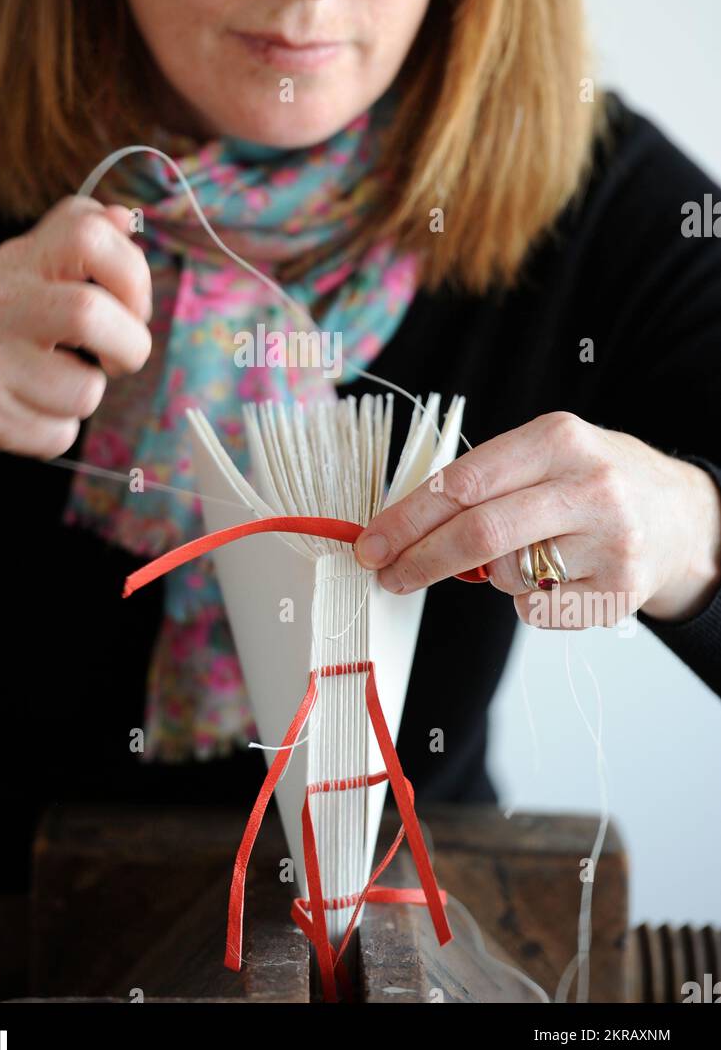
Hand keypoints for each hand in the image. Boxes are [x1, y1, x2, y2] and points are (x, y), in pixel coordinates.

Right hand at [0, 196, 151, 474]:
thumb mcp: (18, 281)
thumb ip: (70, 252)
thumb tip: (125, 218)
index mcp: (19, 262)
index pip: (88, 230)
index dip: (131, 270)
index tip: (128, 306)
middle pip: (89, 312)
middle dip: (129, 346)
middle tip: (116, 360)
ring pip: (84, 388)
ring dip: (83, 400)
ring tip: (50, 392)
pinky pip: (57, 434)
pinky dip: (54, 435)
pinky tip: (24, 418)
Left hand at [353, 411, 720, 627]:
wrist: (679, 515)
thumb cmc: (590, 481)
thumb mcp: (545, 452)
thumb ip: (483, 480)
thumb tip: (400, 529)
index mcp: (559, 438)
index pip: (463, 481)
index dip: (407, 517)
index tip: (370, 542)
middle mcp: (589, 486)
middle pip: (479, 533)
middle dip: (420, 559)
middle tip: (387, 575)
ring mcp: (609, 542)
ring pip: (506, 575)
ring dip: (492, 574)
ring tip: (532, 550)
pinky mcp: (619, 592)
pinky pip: (535, 611)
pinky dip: (527, 601)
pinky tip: (558, 576)